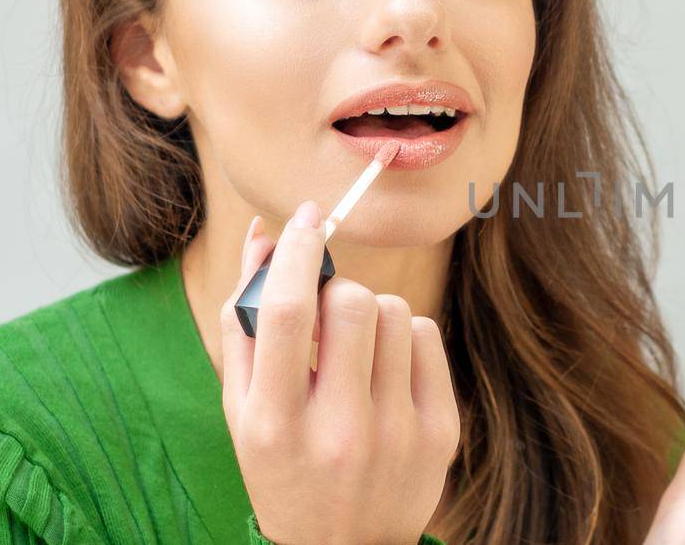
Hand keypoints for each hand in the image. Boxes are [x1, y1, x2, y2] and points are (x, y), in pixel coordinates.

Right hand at [219, 201, 458, 543]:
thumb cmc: (283, 465)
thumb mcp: (243, 407)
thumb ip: (245, 321)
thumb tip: (265, 237)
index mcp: (274, 423)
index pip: (290, 312)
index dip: (299, 252)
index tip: (305, 219)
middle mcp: (338, 428)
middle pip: (352, 302)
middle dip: (337, 291)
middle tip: (326, 317)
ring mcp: (396, 431)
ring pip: (395, 311)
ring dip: (371, 312)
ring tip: (355, 352)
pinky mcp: (441, 431)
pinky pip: (427, 335)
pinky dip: (404, 336)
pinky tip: (386, 370)